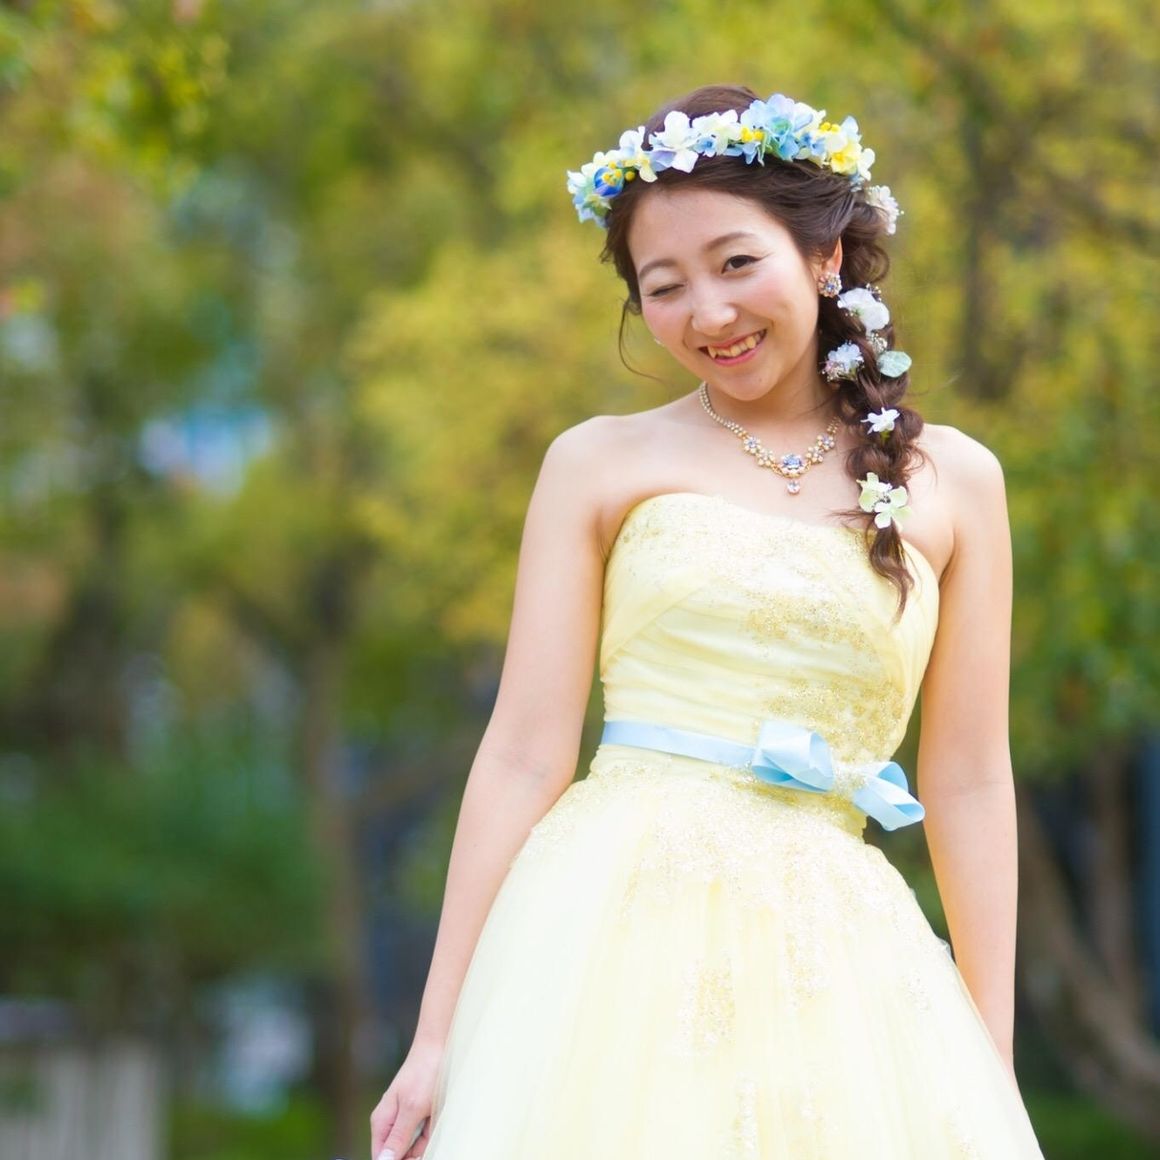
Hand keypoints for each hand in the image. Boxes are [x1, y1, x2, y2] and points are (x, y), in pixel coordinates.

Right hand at [369, 1038, 443, 1158]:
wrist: (440, 1045)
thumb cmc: (425, 1072)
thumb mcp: (412, 1109)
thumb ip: (398, 1137)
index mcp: (382, 1123)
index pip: (381, 1158)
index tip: (415, 1156)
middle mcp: (391, 1123)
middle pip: (400, 1154)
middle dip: (417, 1150)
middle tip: (426, 1129)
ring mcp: (406, 1118)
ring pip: (416, 1145)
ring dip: (428, 1138)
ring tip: (433, 1114)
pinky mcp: (420, 1114)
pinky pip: (426, 1133)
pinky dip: (434, 1128)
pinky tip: (437, 1112)